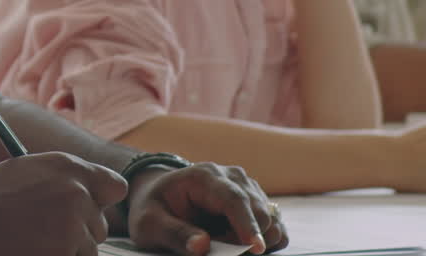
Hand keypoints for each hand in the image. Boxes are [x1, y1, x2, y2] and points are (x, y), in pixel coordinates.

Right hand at [0, 151, 127, 255]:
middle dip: (80, 231)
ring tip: (33, 241)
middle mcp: (77, 192)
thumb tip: (90, 197)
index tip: (89, 211)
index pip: (115, 187)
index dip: (101, 202)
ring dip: (68, 250)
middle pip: (100, 224)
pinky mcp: (66, 252)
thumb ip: (63, 180)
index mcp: (67, 166)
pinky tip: (31, 249)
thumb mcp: (27, 172)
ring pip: (88, 248)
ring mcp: (73, 225)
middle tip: (47, 232)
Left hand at [125, 163, 286, 255]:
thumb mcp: (150, 224)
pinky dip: (267, 239)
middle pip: (259, 210)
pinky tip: (243, 243)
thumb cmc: (153, 209)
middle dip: (248, 237)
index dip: (246, 224)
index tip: (256, 248)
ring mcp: (246, 187)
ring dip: (256, 238)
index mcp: (203, 177)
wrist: (158, 196)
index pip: (233, 198)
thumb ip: (174, 234)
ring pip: (271, 218)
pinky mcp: (254, 202)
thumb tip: (202, 246)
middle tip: (219, 248)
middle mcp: (230, 177)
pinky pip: (275, 224)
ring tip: (223, 241)